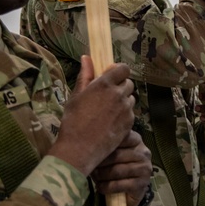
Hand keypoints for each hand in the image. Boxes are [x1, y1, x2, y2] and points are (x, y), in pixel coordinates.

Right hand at [49, 56, 135, 175]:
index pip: (123, 69)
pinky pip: (131, 113)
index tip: (112, 76)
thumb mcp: (76, 96)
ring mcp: (126, 109)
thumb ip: (85, 75)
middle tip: (108, 95)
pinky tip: (111, 122)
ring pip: (131, 99)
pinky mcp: (129, 123)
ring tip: (108, 110)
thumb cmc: (73, 120)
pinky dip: (124, 115)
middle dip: (121, 86)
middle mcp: (119, 94)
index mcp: (105, 84)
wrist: (79, 148)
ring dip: (123, 101)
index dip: (119, 71)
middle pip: (129, 83)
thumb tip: (86, 58)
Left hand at [90, 130, 152, 205]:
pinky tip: (100, 187)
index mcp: (136, 140)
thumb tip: (87, 143)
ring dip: (101, 175)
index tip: (91, 148)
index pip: (122, 136)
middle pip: (117, 155)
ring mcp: (144, 168)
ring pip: (117, 171)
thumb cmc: (116, 166)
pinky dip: (106, 187)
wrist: (128, 190)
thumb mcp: (112, 152)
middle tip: (88, 166)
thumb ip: (106, 144)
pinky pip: (119, 185)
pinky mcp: (142, 184)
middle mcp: (143, 153)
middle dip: (100, 162)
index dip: (105, 143)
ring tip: (94, 176)